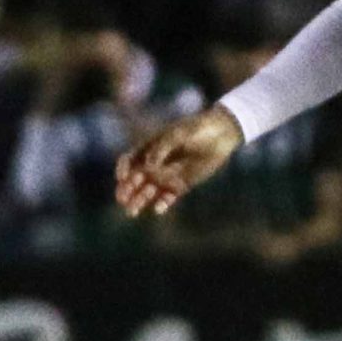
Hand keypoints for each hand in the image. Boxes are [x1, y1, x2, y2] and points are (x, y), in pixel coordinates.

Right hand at [116, 105, 242, 216]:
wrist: (219, 135)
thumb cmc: (196, 129)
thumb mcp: (177, 134)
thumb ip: (162, 148)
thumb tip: (149, 166)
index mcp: (148, 148)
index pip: (129, 160)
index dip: (123, 169)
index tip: (123, 177)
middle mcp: (154, 164)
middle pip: (134, 180)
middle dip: (126, 190)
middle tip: (122, 199)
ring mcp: (166, 176)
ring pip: (148, 191)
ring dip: (139, 201)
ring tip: (133, 211)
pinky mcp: (180, 185)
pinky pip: (168, 198)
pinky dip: (162, 204)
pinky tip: (158, 209)